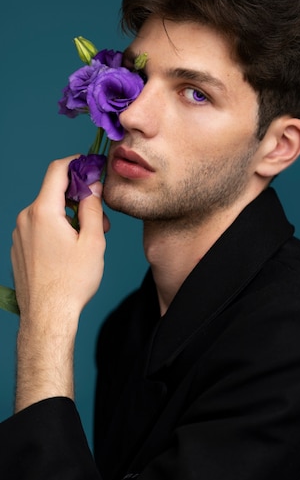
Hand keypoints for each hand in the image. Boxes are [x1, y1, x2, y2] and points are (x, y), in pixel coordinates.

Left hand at [11, 156, 108, 410]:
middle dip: (79, 199)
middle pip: (54, 194)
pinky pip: (39, 228)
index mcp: (43, 211)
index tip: (92, 167)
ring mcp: (19, 234)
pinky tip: (71, 252)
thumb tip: (91, 187)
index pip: (57, 170)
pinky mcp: (19, 248)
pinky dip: (57, 230)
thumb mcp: (93, 240)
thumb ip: (92, 207)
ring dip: (70, 217)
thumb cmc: (72, 282)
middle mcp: (26, 218)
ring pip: (48, 213)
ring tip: (89, 241)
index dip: (77, 163)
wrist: (47, 316)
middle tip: (101, 218)